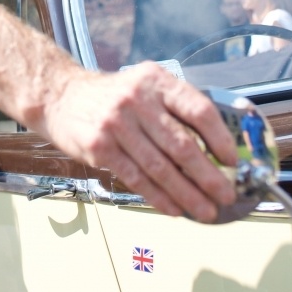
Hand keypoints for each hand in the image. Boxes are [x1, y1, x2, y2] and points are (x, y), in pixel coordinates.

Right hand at [44, 61, 237, 221]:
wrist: (60, 95)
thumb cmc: (111, 95)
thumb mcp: (144, 85)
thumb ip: (174, 109)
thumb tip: (214, 151)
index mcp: (155, 81)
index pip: (198, 109)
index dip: (220, 138)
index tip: (231, 161)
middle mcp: (137, 100)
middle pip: (183, 146)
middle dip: (209, 177)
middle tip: (226, 195)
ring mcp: (116, 124)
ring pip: (162, 168)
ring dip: (188, 195)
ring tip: (206, 210)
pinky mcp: (100, 147)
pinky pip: (137, 178)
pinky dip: (160, 198)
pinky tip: (175, 209)